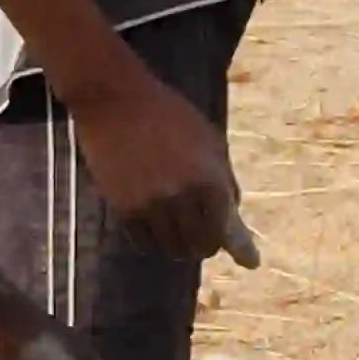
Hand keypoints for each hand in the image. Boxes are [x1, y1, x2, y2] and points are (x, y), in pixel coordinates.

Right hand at [70, 59, 253, 266]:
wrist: (116, 101)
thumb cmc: (171, 116)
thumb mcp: (211, 142)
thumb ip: (224, 182)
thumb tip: (234, 219)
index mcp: (209, 180)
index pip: (223, 229)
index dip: (231, 244)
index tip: (242, 258)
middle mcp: (181, 198)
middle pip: (198, 245)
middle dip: (204, 246)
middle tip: (203, 241)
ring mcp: (149, 205)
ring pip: (171, 248)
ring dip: (179, 246)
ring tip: (180, 234)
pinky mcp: (122, 208)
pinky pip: (143, 242)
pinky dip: (154, 241)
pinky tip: (157, 230)